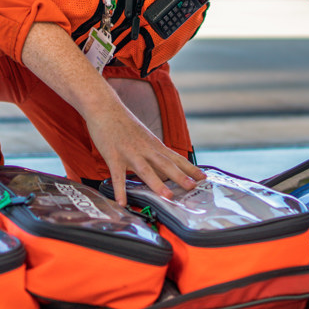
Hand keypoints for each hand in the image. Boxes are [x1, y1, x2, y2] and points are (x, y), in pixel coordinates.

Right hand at [84, 104, 202, 205]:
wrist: (104, 107)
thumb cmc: (123, 123)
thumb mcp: (143, 136)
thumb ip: (152, 151)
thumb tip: (163, 167)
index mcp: (153, 145)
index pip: (176, 158)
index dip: (190, 168)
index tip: (203, 178)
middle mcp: (144, 149)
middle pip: (165, 164)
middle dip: (180, 176)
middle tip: (193, 187)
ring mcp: (129, 152)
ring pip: (145, 170)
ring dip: (157, 183)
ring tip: (168, 196)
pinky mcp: (113, 155)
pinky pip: (117, 176)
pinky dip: (120, 189)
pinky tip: (122, 201)